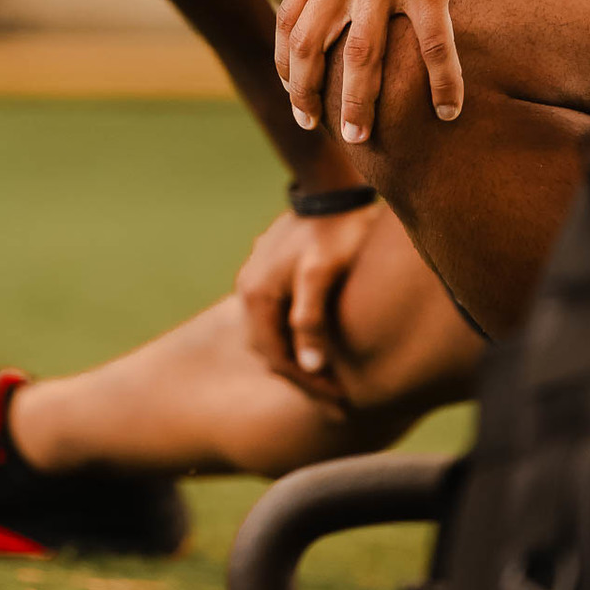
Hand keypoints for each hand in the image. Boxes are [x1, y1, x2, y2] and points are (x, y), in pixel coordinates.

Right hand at [235, 205, 384, 401]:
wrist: (331, 186)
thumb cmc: (334, 231)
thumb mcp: (323, 274)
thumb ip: (312, 319)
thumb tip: (308, 367)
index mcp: (256, 296)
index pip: (277, 358)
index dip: (309, 386)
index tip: (341, 403)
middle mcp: (248, 289)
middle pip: (272, 349)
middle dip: (303, 377)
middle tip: (338, 399)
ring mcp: (255, 278)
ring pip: (273, 332)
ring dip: (298, 356)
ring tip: (331, 376)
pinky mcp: (269, 269)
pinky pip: (278, 314)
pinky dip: (296, 334)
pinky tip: (318, 340)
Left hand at [270, 0, 499, 142]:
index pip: (288, 19)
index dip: (285, 62)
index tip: (292, 91)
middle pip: (311, 45)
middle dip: (305, 92)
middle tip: (313, 125)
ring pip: (362, 55)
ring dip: (358, 101)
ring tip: (360, 136)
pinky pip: (432, 41)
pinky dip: (441, 79)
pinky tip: (447, 110)